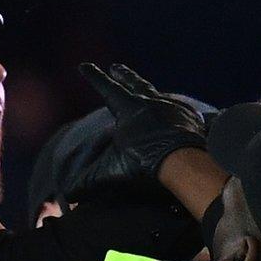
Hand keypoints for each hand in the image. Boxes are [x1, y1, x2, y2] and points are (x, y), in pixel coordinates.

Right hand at [71, 63, 211, 198]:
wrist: (183, 160)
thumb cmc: (143, 162)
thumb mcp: (110, 171)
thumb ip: (90, 181)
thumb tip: (69, 195)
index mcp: (129, 108)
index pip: (107, 89)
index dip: (94, 78)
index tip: (84, 66)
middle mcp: (151, 102)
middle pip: (134, 84)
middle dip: (123, 75)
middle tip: (117, 67)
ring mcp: (173, 108)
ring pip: (159, 94)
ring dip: (150, 92)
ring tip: (147, 90)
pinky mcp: (190, 118)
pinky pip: (181, 109)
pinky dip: (175, 109)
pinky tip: (177, 111)